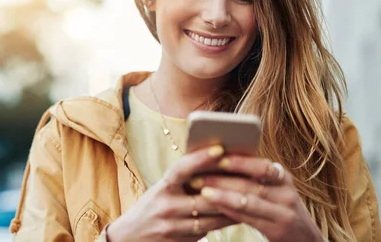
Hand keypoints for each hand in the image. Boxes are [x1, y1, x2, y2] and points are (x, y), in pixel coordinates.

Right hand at [106, 145, 237, 241]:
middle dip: (228, 190)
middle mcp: (165, 206)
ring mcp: (171, 227)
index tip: (220, 148)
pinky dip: (220, 225)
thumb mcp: (161, 189)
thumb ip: (182, 180)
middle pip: (204, 198)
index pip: (181, 168)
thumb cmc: (151, 207)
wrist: (129, 238)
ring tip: (250, 200)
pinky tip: (234, 218)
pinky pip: (205, 233)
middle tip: (251, 179)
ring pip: (210, 219)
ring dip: (231, 211)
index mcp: (162, 187)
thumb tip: (213, 161)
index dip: (200, 158)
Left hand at [193, 155, 323, 241]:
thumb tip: (221, 158)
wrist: (305, 239)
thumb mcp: (275, 189)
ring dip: (222, 196)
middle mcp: (286, 194)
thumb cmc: (280, 208)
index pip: (262, 166)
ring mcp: (283, 214)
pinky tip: (215, 207)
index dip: (240, 161)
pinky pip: (248, 218)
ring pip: (248, 202)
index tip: (217, 156)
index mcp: (283, 178)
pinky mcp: (277, 230)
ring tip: (202, 192)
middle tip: (198, 176)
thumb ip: (256, 177)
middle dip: (222, 179)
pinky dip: (229, 211)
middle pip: (251, 184)